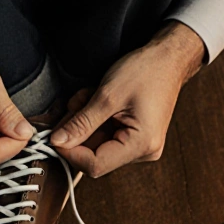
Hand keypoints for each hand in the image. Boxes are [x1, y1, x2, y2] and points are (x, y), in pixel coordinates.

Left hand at [49, 21, 205, 177]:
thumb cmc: (145, 71)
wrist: (168, 58)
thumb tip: (57, 142)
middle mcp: (144, 151)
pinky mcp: (134, 135)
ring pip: (96, 143)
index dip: (70, 152)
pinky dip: (93, 118)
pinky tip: (95, 99)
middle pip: (94, 155)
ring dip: (84, 121)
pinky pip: (105, 135)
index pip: (95, 165)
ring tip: (88, 96)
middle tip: (74, 104)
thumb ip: (81, 123)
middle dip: (77, 131)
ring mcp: (140, 144)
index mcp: (142, 144)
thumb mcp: (107, 96)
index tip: (55, 134)